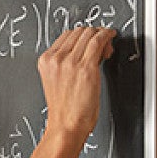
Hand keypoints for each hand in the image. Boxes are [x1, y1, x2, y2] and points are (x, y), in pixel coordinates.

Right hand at [37, 26, 115, 141]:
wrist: (66, 126)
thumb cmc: (65, 109)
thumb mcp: (58, 80)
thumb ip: (68, 62)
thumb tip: (91, 48)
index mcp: (46, 61)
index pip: (67, 35)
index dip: (82, 35)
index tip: (91, 41)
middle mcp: (56, 59)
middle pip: (78, 31)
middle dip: (92, 34)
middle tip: (102, 44)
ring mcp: (70, 62)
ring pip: (89, 34)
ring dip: (101, 35)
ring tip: (107, 45)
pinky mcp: (86, 67)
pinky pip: (98, 41)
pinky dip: (106, 36)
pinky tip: (110, 37)